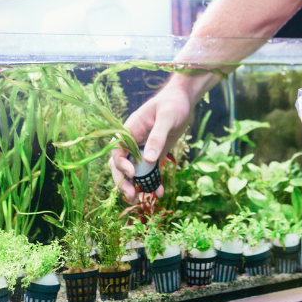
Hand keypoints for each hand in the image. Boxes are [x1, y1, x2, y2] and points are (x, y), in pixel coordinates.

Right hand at [109, 82, 194, 201]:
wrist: (184, 101)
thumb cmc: (173, 103)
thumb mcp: (167, 117)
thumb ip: (157, 137)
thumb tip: (148, 160)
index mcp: (129, 130)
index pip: (117, 151)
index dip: (121, 164)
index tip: (133, 173)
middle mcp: (132, 142)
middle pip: (120, 165)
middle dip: (123, 182)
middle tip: (131, 196)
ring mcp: (142, 149)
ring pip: (133, 172)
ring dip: (135, 186)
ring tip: (140, 201)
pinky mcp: (153, 154)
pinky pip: (149, 172)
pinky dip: (152, 183)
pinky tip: (159, 192)